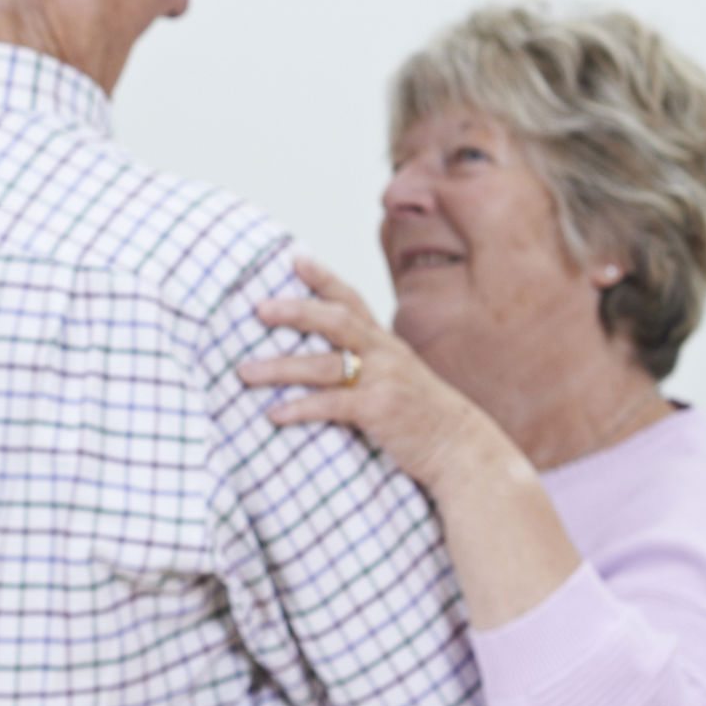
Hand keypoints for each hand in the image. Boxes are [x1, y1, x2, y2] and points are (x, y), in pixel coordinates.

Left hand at [236, 256, 522, 490]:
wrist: (461, 447)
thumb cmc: (418, 413)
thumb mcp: (394, 376)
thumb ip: (361, 360)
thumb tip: (307, 354)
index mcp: (384, 343)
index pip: (351, 300)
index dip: (323, 278)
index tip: (294, 258)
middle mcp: (385, 354)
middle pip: (336, 321)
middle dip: (296, 312)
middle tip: (258, 309)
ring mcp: (384, 380)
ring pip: (324, 365)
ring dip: (279, 368)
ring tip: (244, 372)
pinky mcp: (380, 410)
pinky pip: (332, 404)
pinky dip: (300, 408)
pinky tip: (274, 414)